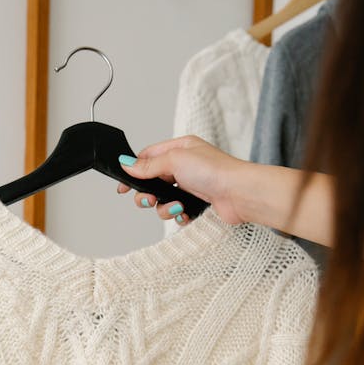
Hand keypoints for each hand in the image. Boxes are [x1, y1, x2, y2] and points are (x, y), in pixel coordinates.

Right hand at [118, 135, 250, 226]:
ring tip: (176, 207)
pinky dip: (179, 216)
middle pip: (153, 182)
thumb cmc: (215, 171)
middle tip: (149, 200)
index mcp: (180, 149)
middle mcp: (185, 166)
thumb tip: (127, 164)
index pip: (148, 157)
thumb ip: (149, 165)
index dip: (134, 170)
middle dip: (147, 194)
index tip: (123, 186)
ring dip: (165, 208)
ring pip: (164, 200)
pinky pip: (178, 212)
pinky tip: (186, 213)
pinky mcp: (198, 203)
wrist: (239, 194)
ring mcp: (191, 186)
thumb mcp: (175, 160)